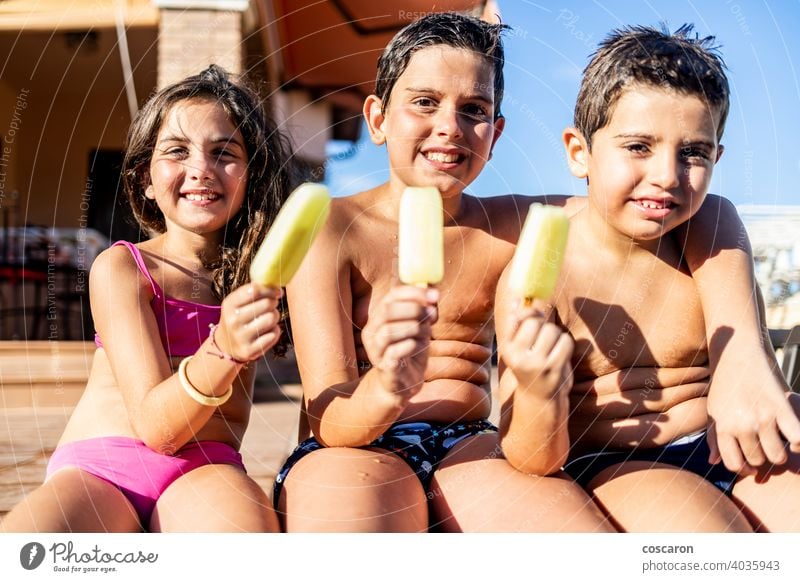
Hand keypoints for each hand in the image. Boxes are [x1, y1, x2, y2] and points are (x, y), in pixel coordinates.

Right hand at [213, 283, 282, 361]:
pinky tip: (267, 331)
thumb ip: (254, 291)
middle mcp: (233, 321)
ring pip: (271, 318)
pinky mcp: (250, 350)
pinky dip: (274, 331)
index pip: (254, 290)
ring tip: (269, 317)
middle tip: (271, 305)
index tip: (277, 291)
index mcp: (229, 304)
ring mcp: (241, 337)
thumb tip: (276, 286)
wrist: (226, 345)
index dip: (270, 289)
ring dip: (275, 316)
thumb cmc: (238, 317)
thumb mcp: (238, 302)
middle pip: (267, 304)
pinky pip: (273, 335)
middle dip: (273, 303)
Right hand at [361, 285, 438, 403]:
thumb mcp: (421, 327)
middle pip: (387, 311)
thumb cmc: (411, 351)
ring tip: (427, 335)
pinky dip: (412, 346)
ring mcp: (375, 349)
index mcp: (379, 317)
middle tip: (431, 316)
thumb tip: (434, 293)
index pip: (392, 295)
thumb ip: (426, 310)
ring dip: (415, 329)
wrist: (404, 383)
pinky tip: (418, 347)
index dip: (414, 292)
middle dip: (414, 310)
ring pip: (389, 331)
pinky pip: (395, 351)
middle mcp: (372, 331)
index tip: (435, 296)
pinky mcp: (383, 366)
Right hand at [502, 301, 573, 399]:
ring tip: (553, 348)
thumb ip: (518, 324)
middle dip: (544, 325)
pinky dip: (566, 345)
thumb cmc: (530, 367)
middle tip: (545, 336)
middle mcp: (518, 356)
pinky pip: (565, 342)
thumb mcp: (519, 348)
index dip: (530, 310)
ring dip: (557, 335)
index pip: (518, 318)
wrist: (539, 399)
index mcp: (507, 349)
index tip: (537, 313)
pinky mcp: (553, 369)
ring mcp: (536, 364)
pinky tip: (561, 354)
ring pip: (552, 331)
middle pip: (535, 322)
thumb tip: (518, 299)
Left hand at [707, 356, 799, 473]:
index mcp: (722, 427)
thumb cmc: (724, 385)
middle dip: (763, 458)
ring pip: (778, 457)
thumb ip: (713, 437)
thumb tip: (714, 462)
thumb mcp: (713, 410)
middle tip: (765, 447)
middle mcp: (741, 425)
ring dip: (781, 454)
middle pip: (758, 461)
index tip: (750, 463)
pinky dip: (798, 443)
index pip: (734, 464)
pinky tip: (793, 435)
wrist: (736, 355)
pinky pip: (797, 439)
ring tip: (779, 443)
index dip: (744, 468)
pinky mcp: (781, 407)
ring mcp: (762, 417)